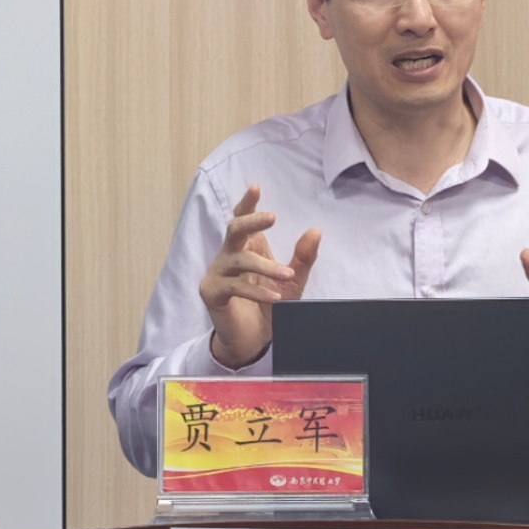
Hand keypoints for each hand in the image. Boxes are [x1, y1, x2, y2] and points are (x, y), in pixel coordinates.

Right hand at [198, 184, 320, 367]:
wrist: (254, 341)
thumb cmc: (270, 306)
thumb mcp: (292, 281)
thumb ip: (303, 258)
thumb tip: (315, 230)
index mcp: (247, 247)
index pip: (242, 219)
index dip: (247, 204)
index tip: (256, 187)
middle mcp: (229, 256)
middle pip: (234, 229)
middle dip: (252, 221)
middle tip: (272, 217)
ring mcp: (218, 273)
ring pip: (239, 259)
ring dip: (265, 266)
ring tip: (286, 275)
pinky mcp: (212, 292)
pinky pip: (234, 286)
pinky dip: (256, 290)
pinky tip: (274, 296)